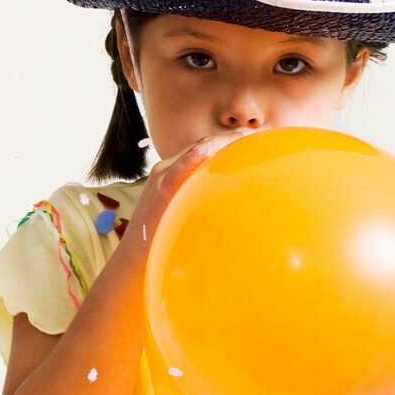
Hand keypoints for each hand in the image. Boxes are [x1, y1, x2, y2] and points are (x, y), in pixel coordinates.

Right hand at [124, 131, 254, 251]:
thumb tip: (235, 204)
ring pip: (194, 151)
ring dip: (221, 142)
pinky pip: (176, 170)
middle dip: (232, 138)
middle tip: (260, 135)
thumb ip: (204, 201)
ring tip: (246, 137)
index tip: (257, 139)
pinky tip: (206, 150)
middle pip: (204, 145)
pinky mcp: (159, 191)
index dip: (230, 141)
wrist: (134, 259)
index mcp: (174, 172)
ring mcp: (162, 178)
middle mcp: (167, 169)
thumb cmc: (164, 241)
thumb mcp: (186, 213)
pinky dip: (191, 158)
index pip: (206, 148)